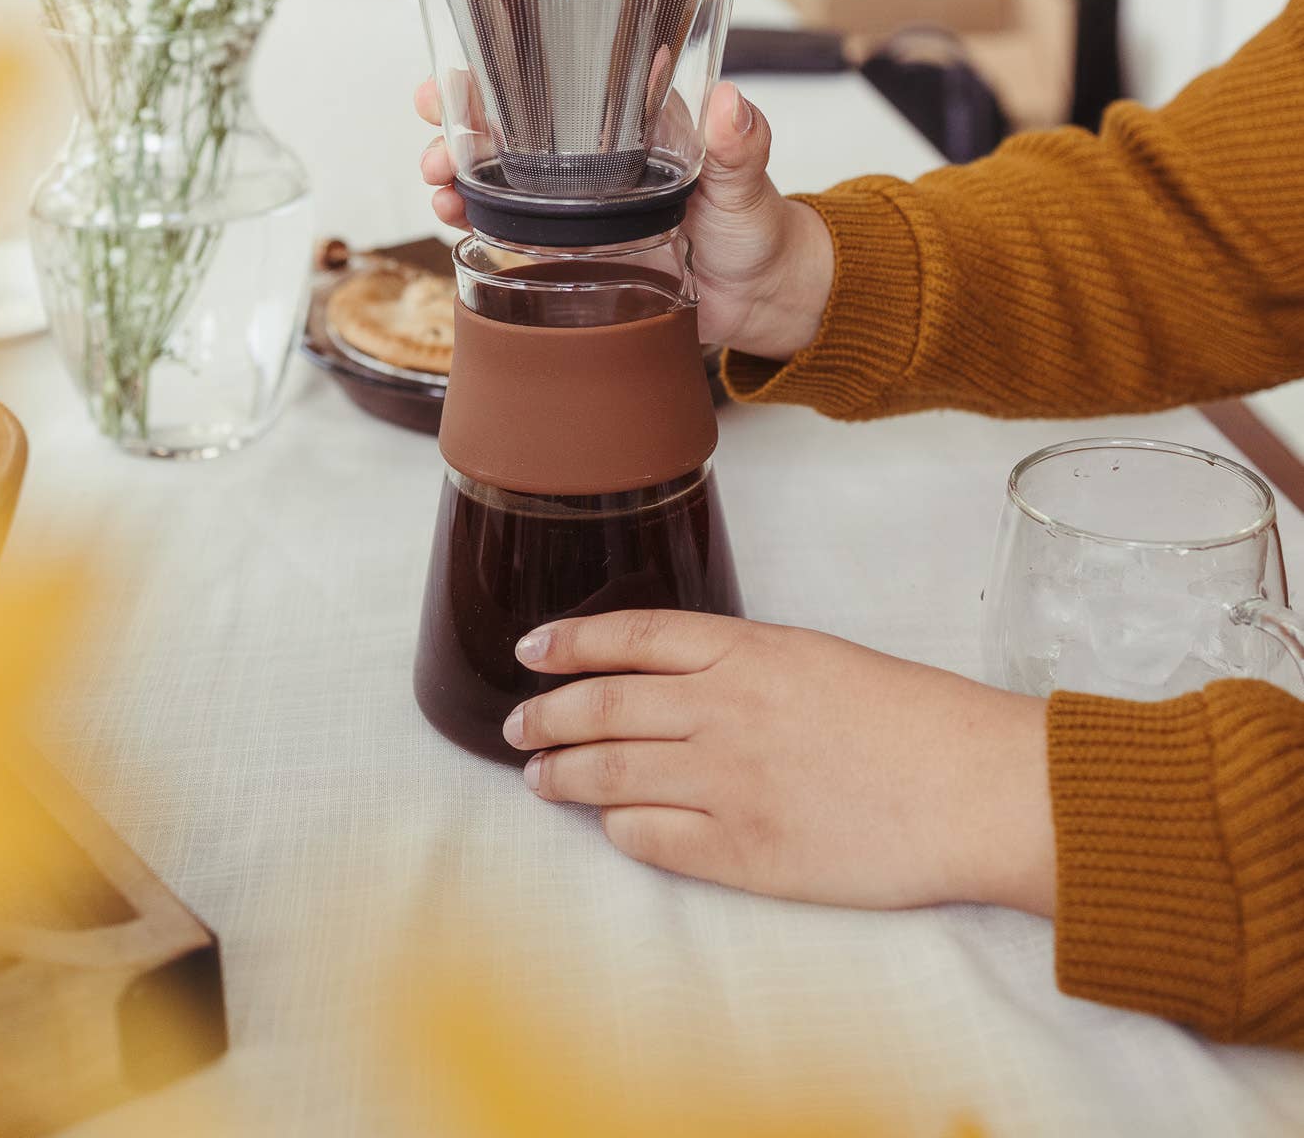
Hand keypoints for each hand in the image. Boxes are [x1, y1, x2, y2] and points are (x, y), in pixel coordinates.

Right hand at [413, 77, 834, 357]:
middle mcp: (593, 163)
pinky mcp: (573, 255)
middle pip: (509, 133)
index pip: (555, 89)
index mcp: (628, 127)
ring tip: (439, 190)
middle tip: (435, 144)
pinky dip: (476, 227)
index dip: (499, 80)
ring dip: (458, 179)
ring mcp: (577, 209)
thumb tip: (731, 103)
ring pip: (499, 183)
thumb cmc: (759, 228)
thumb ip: (740, 145)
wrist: (762, 301)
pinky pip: (512, 236)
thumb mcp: (747, 182)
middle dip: (458, 131)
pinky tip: (455, 224)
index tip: (457, 81)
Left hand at [502, 610, 1054, 916]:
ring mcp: (726, 781)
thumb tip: (684, 683)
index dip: (572, 643)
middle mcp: (723, 709)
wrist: (969, 787)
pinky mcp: (741, 851)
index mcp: (747, 651)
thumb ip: (747, 667)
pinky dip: (618, 829)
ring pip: (612, 773)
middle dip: (549, 714)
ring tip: (541, 778)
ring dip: (565, 774)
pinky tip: (609, 826)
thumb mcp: (820, 659)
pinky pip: (651, 838)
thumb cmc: (913, 720)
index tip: (532, 649)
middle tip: (519, 725)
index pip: (632, 638)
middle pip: (605, 705)